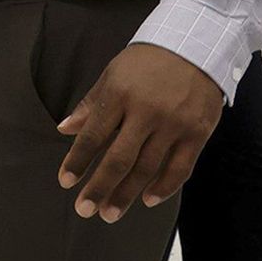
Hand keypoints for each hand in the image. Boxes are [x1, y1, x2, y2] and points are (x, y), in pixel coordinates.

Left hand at [56, 43, 223, 222]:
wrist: (193, 47)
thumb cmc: (145, 62)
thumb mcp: (111, 74)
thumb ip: (90, 104)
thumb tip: (65, 129)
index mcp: (118, 95)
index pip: (92, 136)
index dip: (77, 161)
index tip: (65, 181)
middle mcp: (145, 112)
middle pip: (119, 159)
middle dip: (99, 187)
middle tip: (84, 210)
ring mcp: (173, 125)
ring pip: (147, 168)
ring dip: (127, 194)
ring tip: (110, 212)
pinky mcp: (197, 133)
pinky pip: (180, 168)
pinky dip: (164, 187)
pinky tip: (148, 200)